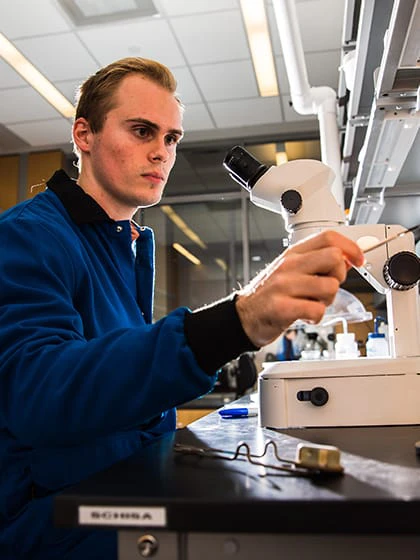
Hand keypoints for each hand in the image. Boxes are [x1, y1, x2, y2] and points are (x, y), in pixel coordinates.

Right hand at [235, 230, 364, 346]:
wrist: (244, 316)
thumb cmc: (269, 295)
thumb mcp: (290, 271)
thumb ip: (316, 263)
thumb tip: (348, 258)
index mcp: (293, 254)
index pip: (328, 237)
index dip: (350, 247)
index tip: (358, 259)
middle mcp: (289, 266)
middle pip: (334, 257)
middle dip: (339, 276)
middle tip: (327, 286)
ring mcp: (284, 286)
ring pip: (330, 287)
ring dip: (327, 301)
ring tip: (312, 303)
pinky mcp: (282, 307)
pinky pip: (317, 310)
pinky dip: (316, 316)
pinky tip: (305, 315)